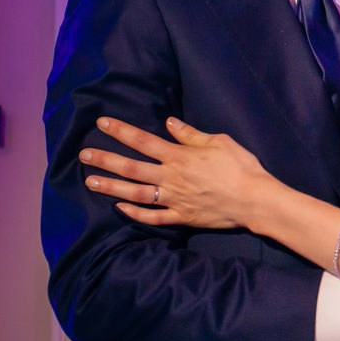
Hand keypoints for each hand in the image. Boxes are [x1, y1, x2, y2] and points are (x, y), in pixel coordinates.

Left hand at [82, 116, 277, 230]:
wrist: (255, 200)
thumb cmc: (242, 166)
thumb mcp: (219, 141)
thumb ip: (191, 134)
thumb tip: (169, 123)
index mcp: (180, 156)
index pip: (143, 141)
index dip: (120, 131)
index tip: (101, 123)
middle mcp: (171, 177)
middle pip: (131, 168)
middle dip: (105, 160)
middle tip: (84, 155)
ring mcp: (174, 199)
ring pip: (135, 194)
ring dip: (111, 187)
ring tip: (90, 182)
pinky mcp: (182, 217)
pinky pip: (153, 217)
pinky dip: (135, 214)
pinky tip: (119, 209)